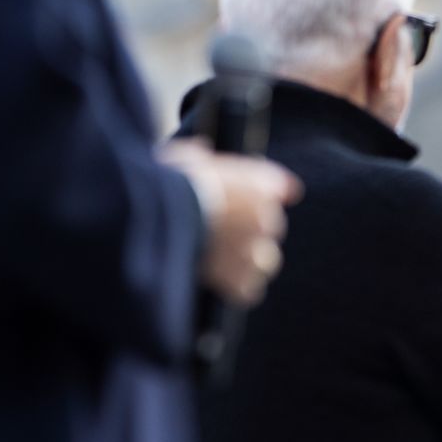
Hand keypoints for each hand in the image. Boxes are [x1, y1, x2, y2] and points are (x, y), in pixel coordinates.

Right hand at [159, 141, 301, 306]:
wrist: (157, 218)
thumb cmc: (166, 184)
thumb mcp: (184, 158)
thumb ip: (202, 158)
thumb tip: (201, 152)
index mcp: (262, 181)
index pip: (283, 188)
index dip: (264, 197)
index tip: (255, 202)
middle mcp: (267, 217)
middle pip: (270, 228)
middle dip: (249, 230)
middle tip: (221, 232)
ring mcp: (256, 251)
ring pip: (264, 262)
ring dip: (246, 261)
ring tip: (218, 260)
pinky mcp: (241, 281)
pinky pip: (248, 289)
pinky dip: (234, 287)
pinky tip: (216, 281)